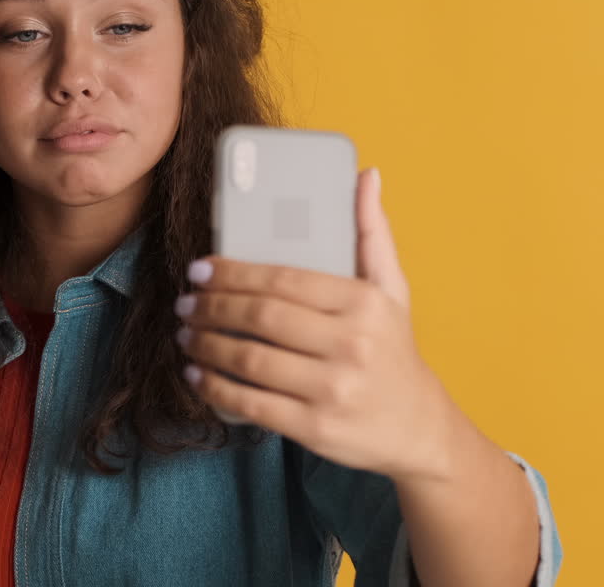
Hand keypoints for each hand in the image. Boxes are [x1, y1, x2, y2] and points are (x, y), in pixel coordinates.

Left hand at [176, 167, 455, 479]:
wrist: (418, 427)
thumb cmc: (393, 349)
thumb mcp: (392, 289)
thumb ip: (372, 233)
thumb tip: (366, 175)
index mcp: (364, 304)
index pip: (285, 280)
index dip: (234, 273)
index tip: (200, 269)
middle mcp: (351, 345)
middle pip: (262, 318)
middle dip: (213, 307)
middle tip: (185, 302)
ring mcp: (333, 390)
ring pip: (250, 360)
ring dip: (206, 344)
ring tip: (185, 333)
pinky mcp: (316, 428)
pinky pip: (251, 404)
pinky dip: (215, 388)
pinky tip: (196, 374)